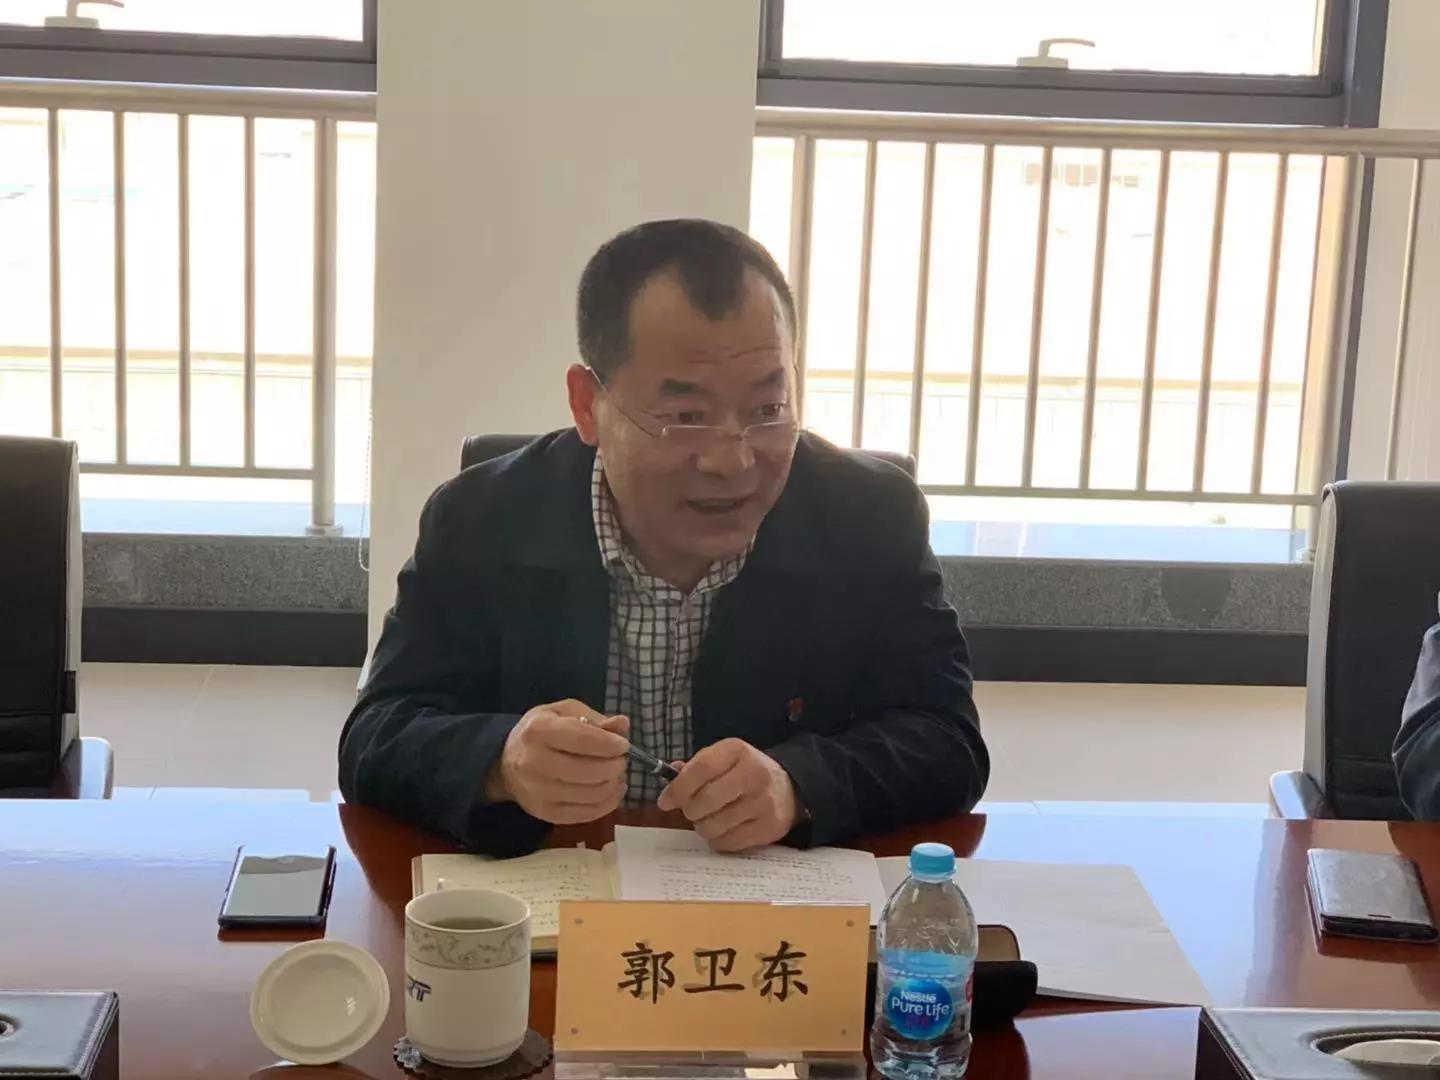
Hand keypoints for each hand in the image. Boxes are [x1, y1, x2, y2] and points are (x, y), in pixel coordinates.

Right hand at [486, 699, 628, 824]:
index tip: (623, 745)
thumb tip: (622, 724)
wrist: (507, 763)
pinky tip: (612, 790)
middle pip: (589, 771)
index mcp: (538, 730)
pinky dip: (608, 802)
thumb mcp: (564, 713)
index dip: (609, 744)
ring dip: (613, 784)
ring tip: (616, 774)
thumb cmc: (541, 732)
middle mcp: (534, 763)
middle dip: (615, 765)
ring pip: (592, 794)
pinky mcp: (546, 814)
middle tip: (621, 760)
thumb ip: (595, 719)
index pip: (582, 739)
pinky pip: (588, 813)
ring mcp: (539, 792)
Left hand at [657, 738, 798, 851]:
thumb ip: (695, 769)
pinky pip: (728, 842)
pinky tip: (724, 829)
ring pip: (714, 825)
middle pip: (706, 800)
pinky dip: (718, 839)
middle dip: (690, 809)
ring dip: (703, 826)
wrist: (789, 788)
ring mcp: (763, 803)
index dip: (679, 788)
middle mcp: (754, 775)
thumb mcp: (723, 759)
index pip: (702, 769)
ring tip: (710, 819)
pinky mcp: (768, 828)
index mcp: (737, 751)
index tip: (665, 801)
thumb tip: (670, 787)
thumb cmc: (745, 772)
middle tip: (692, 809)